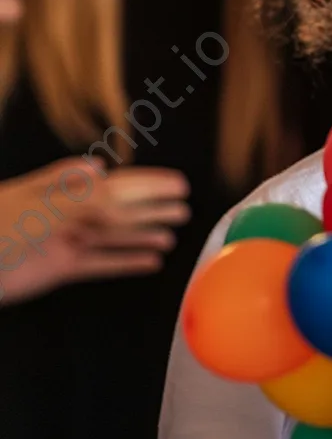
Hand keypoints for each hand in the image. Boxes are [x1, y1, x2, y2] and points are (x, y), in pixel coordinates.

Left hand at [0, 158, 189, 305]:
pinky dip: (126, 262)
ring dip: (144, 233)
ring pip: (114, 235)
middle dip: (152, 206)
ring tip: (173, 233)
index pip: (115, 183)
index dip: (147, 182)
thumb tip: (107, 171)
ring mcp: (64, 240)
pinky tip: (150, 262)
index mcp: (63, 190)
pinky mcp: (60, 268)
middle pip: (119, 207)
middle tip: (184, 207)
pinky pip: (102, 264)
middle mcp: (68, 212)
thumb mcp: (38, 207)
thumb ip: (77, 195)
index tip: (178, 183)